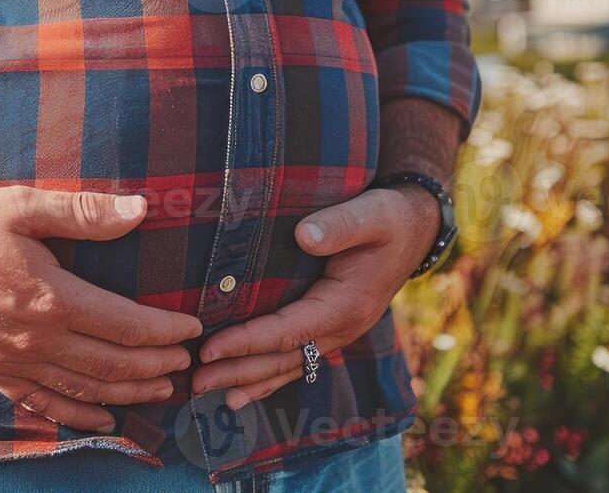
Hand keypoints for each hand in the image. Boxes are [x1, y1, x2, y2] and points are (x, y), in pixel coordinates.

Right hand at [0, 120, 201, 432]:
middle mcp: (36, 340)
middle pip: (113, 365)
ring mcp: (13, 362)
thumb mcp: (24, 205)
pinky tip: (105, 419)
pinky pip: (45, 403)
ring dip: (130, 393)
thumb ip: (85, 212)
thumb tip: (142, 210)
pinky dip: (81, 415)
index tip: (194, 327)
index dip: (166, 331)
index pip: (126, 324)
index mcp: (51, 299)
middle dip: (158, 366)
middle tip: (189, 363)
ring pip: (86, 390)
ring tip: (164, 389)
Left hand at [191, 186, 438, 409]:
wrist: (414, 229)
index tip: (210, 348)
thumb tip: (304, 236)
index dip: (248, 342)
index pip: (287, 331)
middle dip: (237, 371)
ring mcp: (336, 334)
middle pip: (282, 358)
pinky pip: (295, 360)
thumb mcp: (371, 214)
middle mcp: (341, 329)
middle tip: (194, 381)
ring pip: (286, 366)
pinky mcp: (329, 330)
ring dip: (247, 381)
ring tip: (207, 394)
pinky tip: (241, 392)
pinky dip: (266, 378)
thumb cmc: (388, 218)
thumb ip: (339, 225)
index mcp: (346, 305)